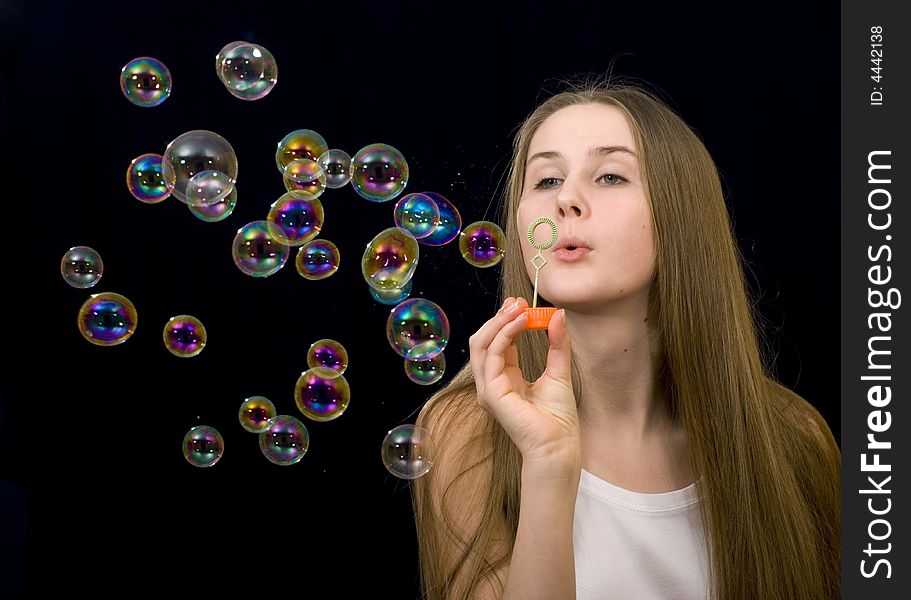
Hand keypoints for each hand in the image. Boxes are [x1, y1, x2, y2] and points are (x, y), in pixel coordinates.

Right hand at [469, 296, 580, 465]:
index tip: (521, 304)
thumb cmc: (559, 418)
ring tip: (518, 308)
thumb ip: (557, 344)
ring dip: (499, 322)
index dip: (507, 321)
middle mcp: (492, 383)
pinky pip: (492, 355)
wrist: (559, 445)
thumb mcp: (559, 371)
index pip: (498, 343)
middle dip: (499, 318)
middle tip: (518, 302)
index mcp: (505, 379)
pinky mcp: (492, 393)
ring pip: (481, 344)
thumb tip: (558, 315)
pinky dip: (504, 335)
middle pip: (484, 340)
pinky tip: (520, 323)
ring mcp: (488, 389)